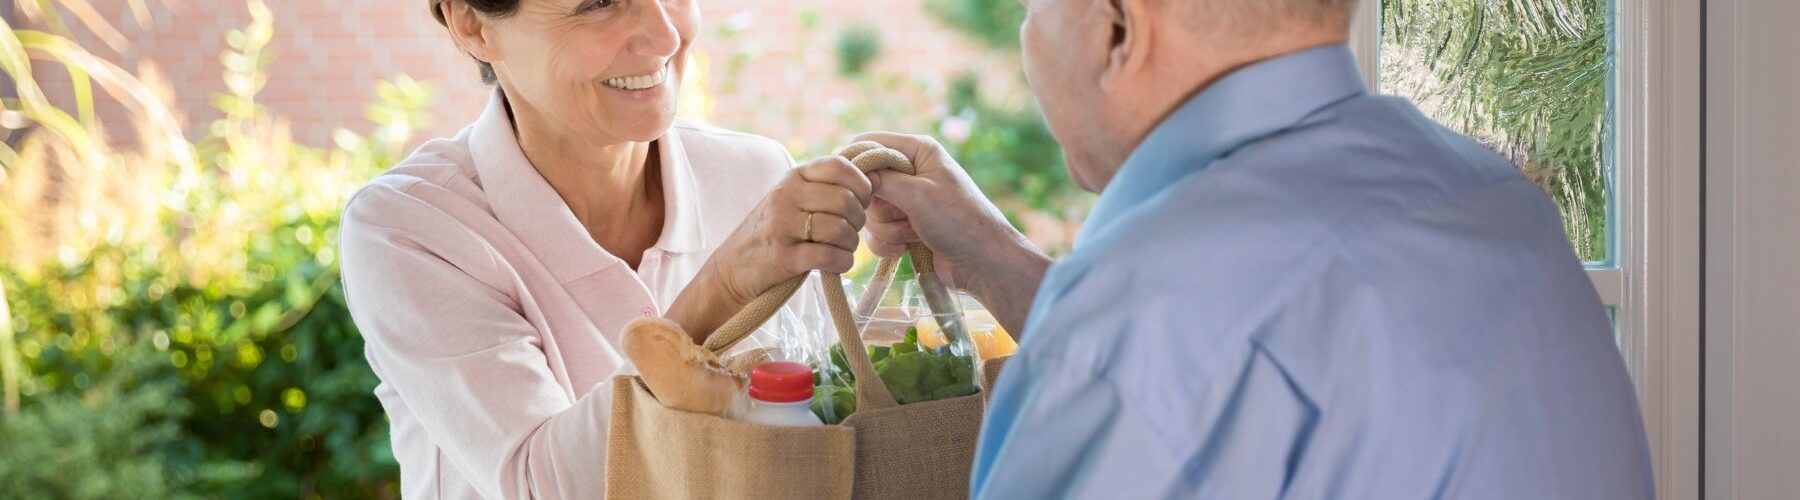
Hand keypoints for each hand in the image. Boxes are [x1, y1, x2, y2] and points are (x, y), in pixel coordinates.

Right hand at [709, 156, 872, 305]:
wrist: (734, 267)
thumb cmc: (775, 231)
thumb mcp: (794, 198)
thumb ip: (826, 187)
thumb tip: (875, 178)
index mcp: (793, 177)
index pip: (839, 166)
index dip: (861, 185)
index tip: (861, 202)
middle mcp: (786, 196)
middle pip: (845, 200)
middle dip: (858, 220)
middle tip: (851, 231)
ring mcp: (781, 226)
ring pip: (839, 229)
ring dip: (850, 244)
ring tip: (842, 248)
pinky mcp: (782, 257)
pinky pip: (828, 256)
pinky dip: (841, 262)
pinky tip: (837, 263)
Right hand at [852, 132, 1049, 334]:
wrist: (983, 263)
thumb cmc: (958, 221)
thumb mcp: (917, 194)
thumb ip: (882, 180)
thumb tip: (854, 174)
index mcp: (918, 150)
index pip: (870, 142)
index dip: (857, 163)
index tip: (855, 188)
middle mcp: (912, 171)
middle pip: (867, 182)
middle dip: (879, 207)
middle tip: (904, 215)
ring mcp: (909, 200)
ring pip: (872, 211)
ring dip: (887, 228)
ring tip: (913, 233)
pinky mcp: (907, 226)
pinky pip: (878, 232)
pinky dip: (888, 242)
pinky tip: (906, 248)